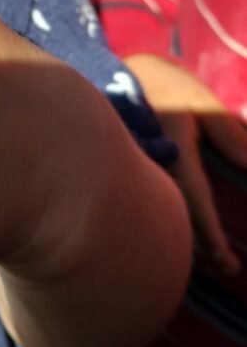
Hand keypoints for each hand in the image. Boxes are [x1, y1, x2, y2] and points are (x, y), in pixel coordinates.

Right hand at [126, 54, 246, 274]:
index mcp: (174, 152)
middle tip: (228, 270)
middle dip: (200, 251)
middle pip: (173, 222)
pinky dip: (164, 226)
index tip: (229, 263)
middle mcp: (150, 169)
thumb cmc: (166, 88)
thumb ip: (230, 135)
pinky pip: (145, 207)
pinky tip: (176, 238)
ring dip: (183, 243)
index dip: (211, 236)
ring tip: (211, 262)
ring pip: (155, 219)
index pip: (195, 202)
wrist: (117, 76)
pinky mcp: (126, 177)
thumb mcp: (203, 103)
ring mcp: (134, 174)